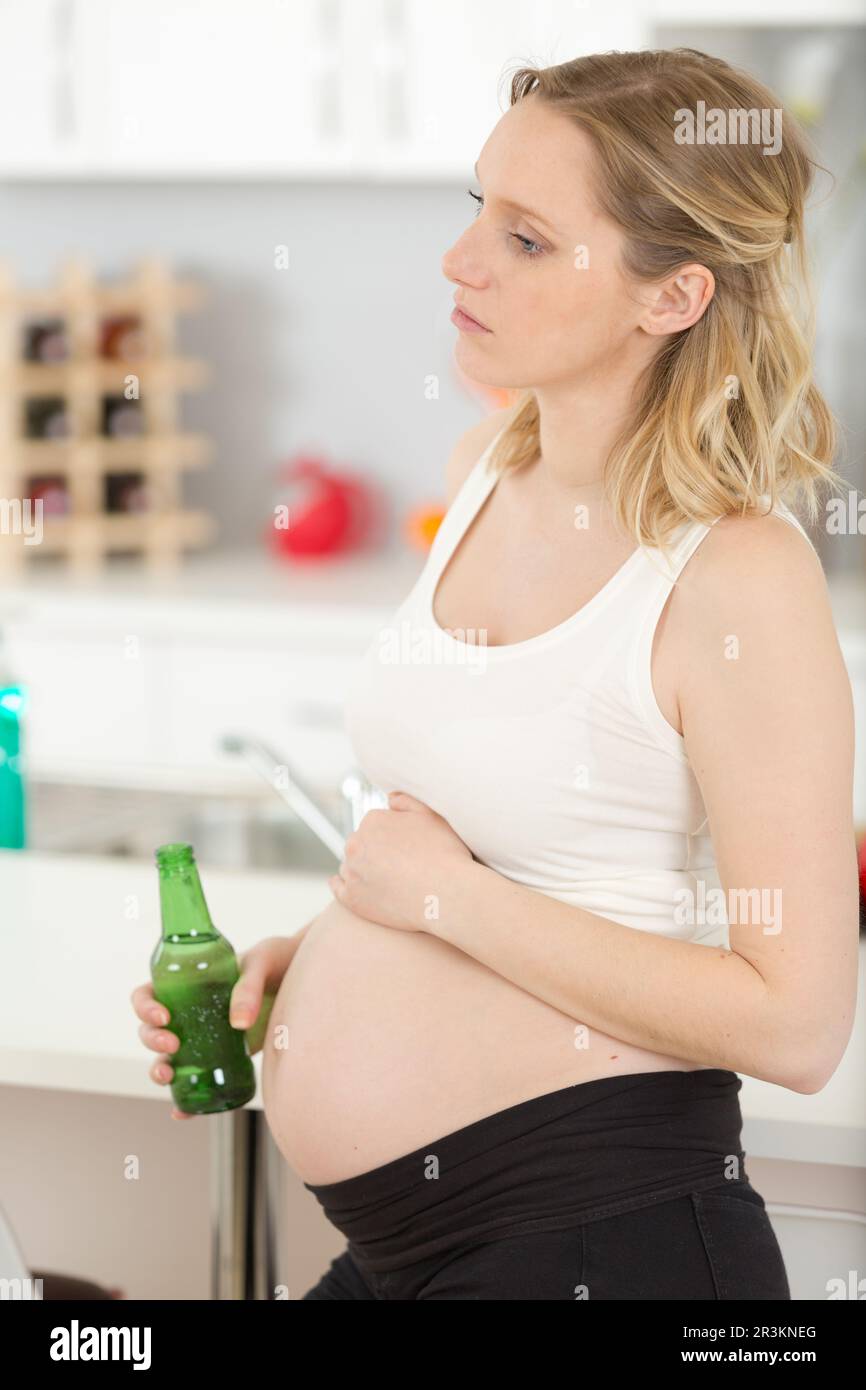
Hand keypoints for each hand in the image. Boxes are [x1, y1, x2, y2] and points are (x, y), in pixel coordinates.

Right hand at [130, 933, 300, 1118]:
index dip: (145, 1007)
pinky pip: (196, 1080)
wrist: (307, 980)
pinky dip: (184, 1100)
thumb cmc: (278, 960)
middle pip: (151, 1029)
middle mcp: (190, 1011)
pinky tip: (181, 1112)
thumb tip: (238, 1024)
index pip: (148, 993)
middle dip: (152, 1040)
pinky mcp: (222, 1057)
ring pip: (167, 1058)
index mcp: (189, 982)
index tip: (163, 1017)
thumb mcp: (262, 962)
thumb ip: (249, 987)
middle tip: (172, 1044)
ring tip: (168, 1077)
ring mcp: (204, 1037)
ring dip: (159, 1070)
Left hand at [328, 790, 472, 931]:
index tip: (404, 849)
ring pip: (350, 866)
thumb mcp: (431, 815)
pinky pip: (339, 889)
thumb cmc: (444, 854)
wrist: (447, 895)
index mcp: (372, 820)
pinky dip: (344, 886)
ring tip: (386, 880)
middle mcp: (356, 843)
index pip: (375, 826)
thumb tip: (389, 798)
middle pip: (360, 845)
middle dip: (373, 852)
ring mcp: (351, 871)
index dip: (391, 837)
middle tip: (397, 865)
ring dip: (361, 869)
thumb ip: (406, 801)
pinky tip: (351, 887)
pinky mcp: (351, 898)